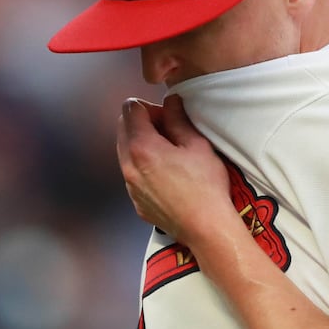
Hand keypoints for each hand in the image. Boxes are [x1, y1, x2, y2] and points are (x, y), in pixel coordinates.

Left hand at [116, 95, 235, 243]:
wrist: (206, 227)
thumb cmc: (205, 185)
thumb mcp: (197, 145)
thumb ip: (178, 119)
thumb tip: (171, 101)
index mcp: (142, 147)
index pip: (130, 109)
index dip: (150, 107)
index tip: (167, 116)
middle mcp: (128, 166)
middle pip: (122, 128)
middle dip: (142, 123)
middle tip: (168, 131)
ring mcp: (130, 186)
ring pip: (124, 152)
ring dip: (141, 144)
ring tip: (168, 153)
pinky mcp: (136, 202)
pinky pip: (132, 175)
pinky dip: (143, 166)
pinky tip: (167, 175)